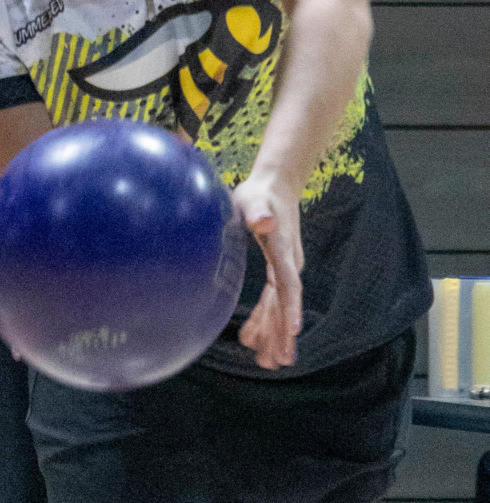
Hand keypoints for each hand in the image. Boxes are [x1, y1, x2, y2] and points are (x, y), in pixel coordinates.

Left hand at [234, 172, 302, 369]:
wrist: (274, 186)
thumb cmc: (260, 193)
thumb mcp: (254, 200)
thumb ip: (257, 212)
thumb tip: (264, 221)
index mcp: (283, 252)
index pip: (288, 285)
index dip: (291, 308)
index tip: (294, 332)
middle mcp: (288, 265)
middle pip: (286, 304)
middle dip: (283, 333)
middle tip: (279, 361)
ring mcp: (284, 269)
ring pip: (280, 307)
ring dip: (275, 333)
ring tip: (269, 361)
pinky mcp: (276, 269)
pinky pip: (273, 300)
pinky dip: (266, 319)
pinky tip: (255, 337)